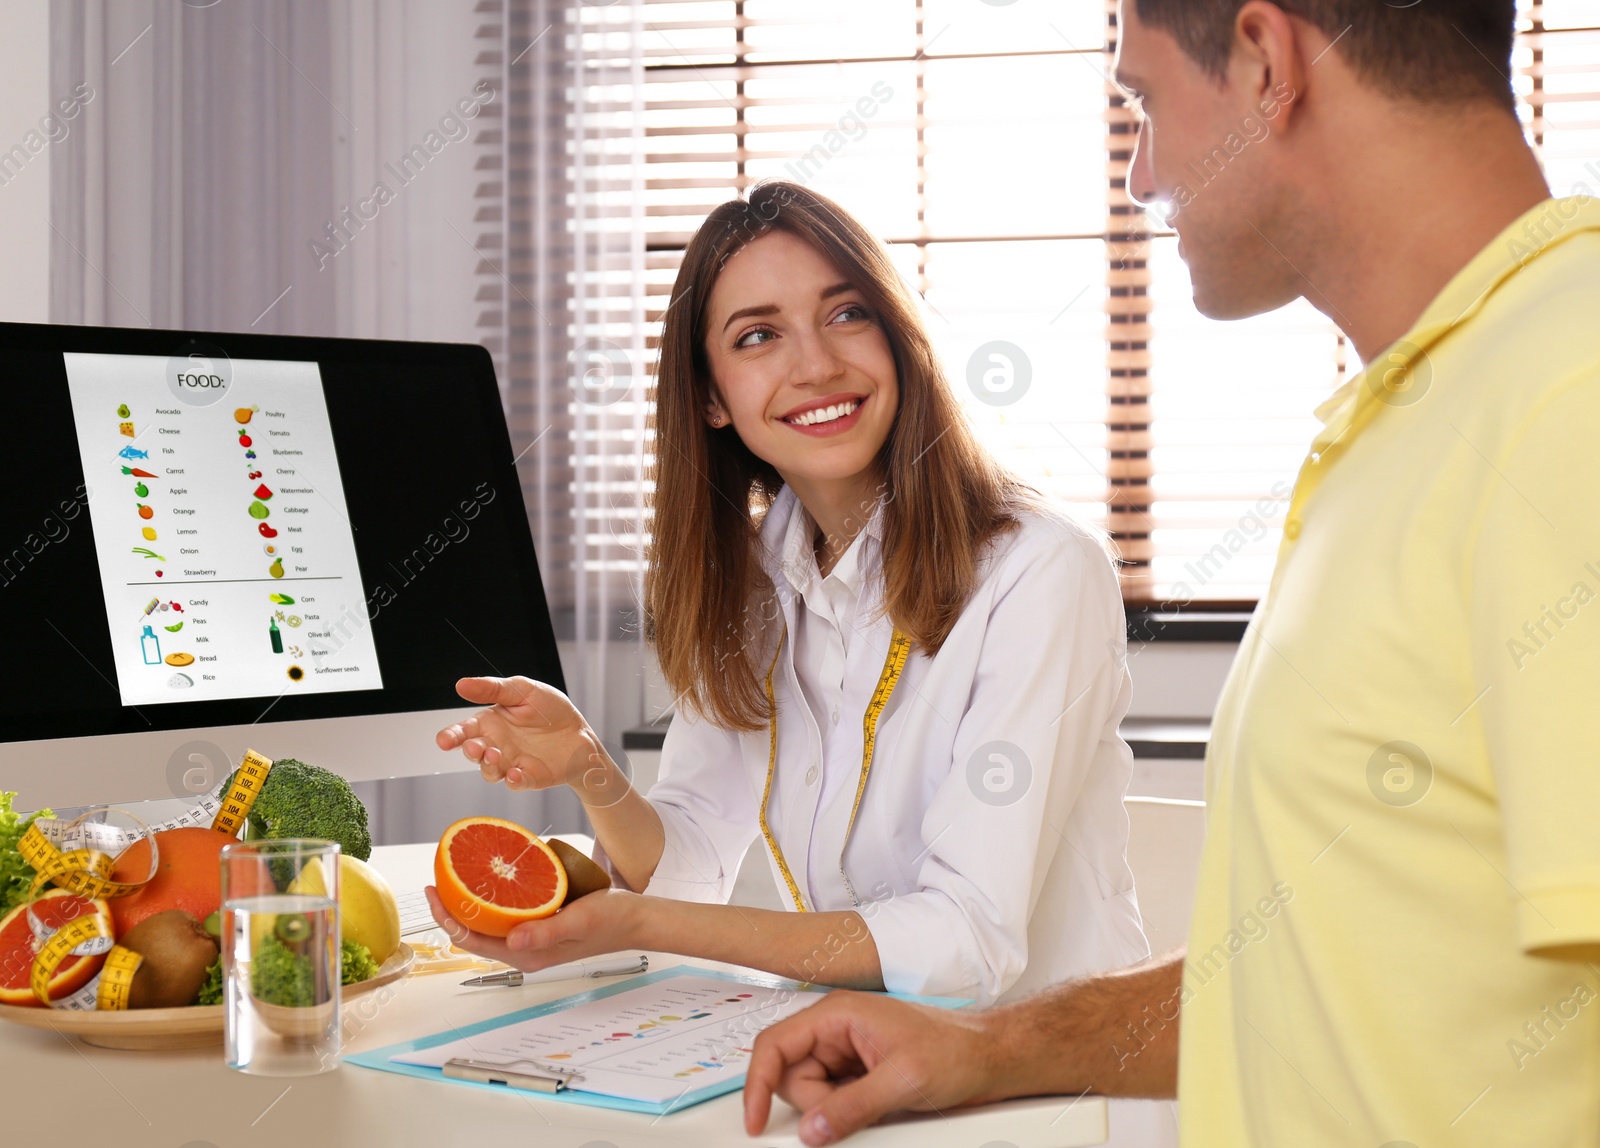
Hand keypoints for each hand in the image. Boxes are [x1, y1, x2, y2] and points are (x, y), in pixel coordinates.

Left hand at [424, 886, 648, 970]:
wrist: (636, 919)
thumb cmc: (612, 920)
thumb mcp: (580, 921)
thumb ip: (547, 933)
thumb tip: (512, 940)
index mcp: (527, 955)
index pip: (472, 941)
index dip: (447, 918)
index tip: (433, 891)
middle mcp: (524, 950)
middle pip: (474, 933)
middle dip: (451, 908)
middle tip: (438, 876)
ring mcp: (531, 939)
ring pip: (487, 924)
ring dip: (469, 903)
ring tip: (456, 875)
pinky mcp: (539, 925)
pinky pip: (505, 914)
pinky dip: (491, 898)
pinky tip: (491, 878)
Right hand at [436, 676, 607, 795]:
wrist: (581, 732)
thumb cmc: (551, 710)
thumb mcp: (523, 690)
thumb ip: (493, 689)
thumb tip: (461, 684)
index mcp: (491, 723)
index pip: (464, 730)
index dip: (451, 736)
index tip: (443, 740)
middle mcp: (496, 745)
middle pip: (473, 753)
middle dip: (470, 751)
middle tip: (474, 747)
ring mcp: (511, 763)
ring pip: (489, 771)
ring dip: (488, 766)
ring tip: (494, 754)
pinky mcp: (529, 778)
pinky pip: (516, 783)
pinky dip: (513, 780)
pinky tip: (515, 772)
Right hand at [744, 991, 1004, 1145]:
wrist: (986, 1057)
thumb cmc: (953, 1050)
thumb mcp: (902, 1081)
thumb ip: (851, 1106)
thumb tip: (811, 1130)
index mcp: (837, 1013)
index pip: (774, 1044)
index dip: (758, 1083)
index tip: (755, 1120)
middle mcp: (835, 1028)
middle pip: (791, 1074)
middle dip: (813, 1103)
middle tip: (855, 1110)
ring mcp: (845, 1049)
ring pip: (810, 1090)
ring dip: (832, 1108)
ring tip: (876, 1104)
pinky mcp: (856, 1069)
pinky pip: (830, 1097)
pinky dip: (843, 1110)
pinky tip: (875, 1105)